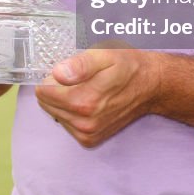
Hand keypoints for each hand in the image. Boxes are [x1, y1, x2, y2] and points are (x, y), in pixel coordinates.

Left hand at [35, 48, 163, 147]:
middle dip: (57, 89)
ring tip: (87, 88)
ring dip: (64, 101)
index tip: (68, 71)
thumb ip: (80, 64)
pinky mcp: (89, 139)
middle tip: (79, 78)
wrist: (150, 85)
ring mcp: (87, 133)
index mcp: (85, 101)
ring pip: (55, 114)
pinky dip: (71, 113)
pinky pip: (66, 124)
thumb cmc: (128, 67)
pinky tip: (88, 101)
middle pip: (47, 104)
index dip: (53, 77)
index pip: (43, 91)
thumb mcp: (105, 54)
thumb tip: (58, 73)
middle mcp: (85, 122)